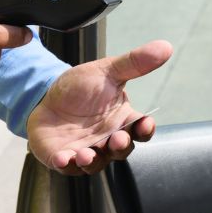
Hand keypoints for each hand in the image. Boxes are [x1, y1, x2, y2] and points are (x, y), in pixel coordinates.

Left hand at [27, 40, 172, 174]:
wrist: (45, 94)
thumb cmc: (81, 87)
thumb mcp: (107, 71)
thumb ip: (134, 63)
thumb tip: (165, 46)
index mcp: (122, 120)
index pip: (140, 129)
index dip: (145, 130)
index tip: (145, 125)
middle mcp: (107, 139)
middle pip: (121, 150)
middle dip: (120, 147)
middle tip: (117, 139)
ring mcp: (86, 150)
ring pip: (95, 163)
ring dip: (93, 161)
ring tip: (86, 154)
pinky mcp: (63, 157)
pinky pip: (67, 166)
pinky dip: (66, 164)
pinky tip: (63, 157)